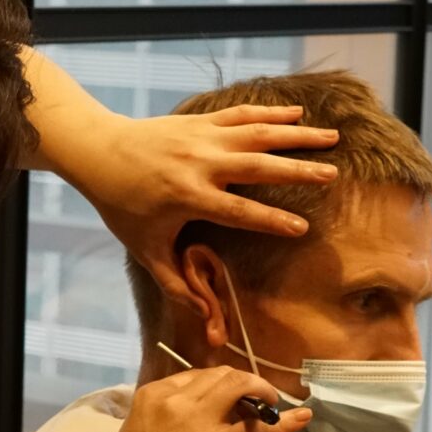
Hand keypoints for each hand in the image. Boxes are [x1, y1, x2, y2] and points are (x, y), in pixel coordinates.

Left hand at [87, 106, 339, 304]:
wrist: (98, 152)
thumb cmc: (122, 206)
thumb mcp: (146, 250)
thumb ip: (176, 284)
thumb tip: (204, 319)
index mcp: (189, 197)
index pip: (239, 212)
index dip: (271, 221)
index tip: (303, 229)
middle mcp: (200, 164)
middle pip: (256, 166)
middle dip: (296, 171)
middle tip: (331, 176)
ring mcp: (202, 138)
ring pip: (257, 133)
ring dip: (296, 135)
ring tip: (333, 137)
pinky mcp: (200, 121)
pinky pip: (241, 114)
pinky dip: (271, 112)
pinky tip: (298, 113)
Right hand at [98, 366, 311, 431]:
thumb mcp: (142, 431)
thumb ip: (166, 417)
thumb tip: (197, 418)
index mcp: (153, 393)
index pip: (197, 375)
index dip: (220, 384)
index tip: (231, 398)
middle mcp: (176, 398)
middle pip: (222, 375)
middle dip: (244, 383)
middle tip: (257, 400)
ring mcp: (198, 420)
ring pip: (240, 386)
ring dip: (262, 390)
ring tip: (273, 403)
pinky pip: (257, 426)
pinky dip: (284, 421)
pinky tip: (302, 418)